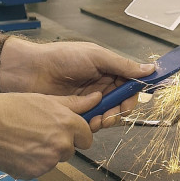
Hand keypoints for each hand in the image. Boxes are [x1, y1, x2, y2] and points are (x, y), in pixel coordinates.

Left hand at [0, 38, 156, 127]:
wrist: (30, 71)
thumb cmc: (62, 57)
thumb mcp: (96, 56)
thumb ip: (122, 65)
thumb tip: (149, 68)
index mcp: (107, 69)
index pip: (128, 84)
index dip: (132, 94)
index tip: (131, 101)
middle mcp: (100, 85)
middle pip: (120, 102)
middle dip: (119, 110)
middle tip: (113, 115)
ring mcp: (88, 99)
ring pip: (107, 113)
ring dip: (107, 119)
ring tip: (99, 120)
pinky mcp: (76, 111)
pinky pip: (91, 121)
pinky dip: (92, 124)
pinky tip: (87, 122)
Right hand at [0, 87, 108, 179]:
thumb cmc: (12, 108)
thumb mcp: (47, 100)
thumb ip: (75, 104)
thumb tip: (97, 98)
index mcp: (67, 125)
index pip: (87, 137)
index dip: (78, 133)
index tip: (68, 130)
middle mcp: (61, 145)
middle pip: (71, 150)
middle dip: (61, 143)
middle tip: (42, 132)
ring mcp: (47, 162)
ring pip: (54, 160)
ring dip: (46, 154)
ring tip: (27, 139)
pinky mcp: (32, 174)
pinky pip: (39, 170)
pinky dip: (32, 163)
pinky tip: (19, 149)